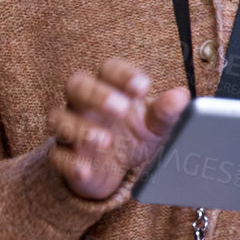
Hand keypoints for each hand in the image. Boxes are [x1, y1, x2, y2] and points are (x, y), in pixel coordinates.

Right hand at [47, 57, 189, 199]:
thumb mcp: (156, 125)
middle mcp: (84, 103)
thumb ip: (167, 111)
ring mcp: (70, 129)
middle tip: (121, 108)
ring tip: (104, 140)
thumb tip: (181, 97)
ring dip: (81, 129)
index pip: (109, 69)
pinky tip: (85, 170)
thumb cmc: (135, 135)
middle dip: (97, 95)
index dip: (123, 74)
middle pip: (77, 86)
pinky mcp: (64, 158)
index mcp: (110, 87)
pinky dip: (70, 163)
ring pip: (60, 119)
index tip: (143, 87)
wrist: (115, 170)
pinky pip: (57, 157)